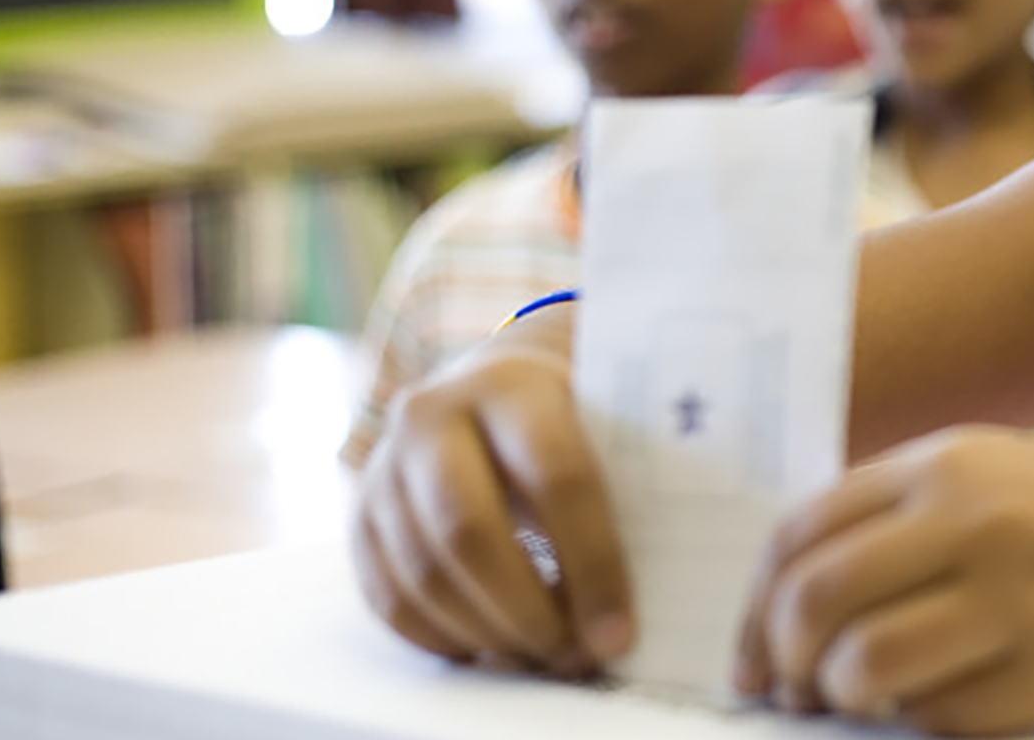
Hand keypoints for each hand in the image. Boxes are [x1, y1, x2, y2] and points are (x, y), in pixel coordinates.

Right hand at [350, 303, 635, 675]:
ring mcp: (385, 464)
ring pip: (423, 574)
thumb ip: (634, 476)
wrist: (494, 377)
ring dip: (487, 633)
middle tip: (576, 657)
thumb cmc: (573, 407)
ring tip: (542, 657)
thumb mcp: (608, 414)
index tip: (620, 630)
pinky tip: (490, 647)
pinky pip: (387, 595)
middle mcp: (432, 414)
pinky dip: (440, 636)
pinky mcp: (359, 511)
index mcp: (511, 383)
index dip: (593, 564)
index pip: (557, 479)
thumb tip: (674, 577)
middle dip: (529, 613)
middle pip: (471, 534)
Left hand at [735, 427, 1033, 734]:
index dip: (756, 601)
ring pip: (864, 667)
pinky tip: (944, 707)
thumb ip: (909, 517)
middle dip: (783, 659)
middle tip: (792, 690)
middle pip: (815, 600)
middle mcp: (971, 521)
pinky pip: (943, 718)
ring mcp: (1014, 598)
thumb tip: (808, 601)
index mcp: (949, 465)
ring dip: (846, 699)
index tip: (752, 651)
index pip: (802, 530)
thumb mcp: (1005, 473)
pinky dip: (922, 725)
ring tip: (867, 703)